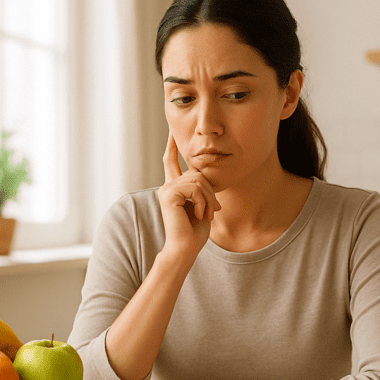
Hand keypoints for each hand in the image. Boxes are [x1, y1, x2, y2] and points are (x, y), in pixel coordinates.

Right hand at [157, 133, 220, 260]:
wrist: (185, 248)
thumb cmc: (194, 232)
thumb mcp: (203, 205)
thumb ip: (203, 190)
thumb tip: (207, 179)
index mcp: (174, 187)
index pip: (171, 161)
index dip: (171, 146)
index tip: (171, 131)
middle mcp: (168, 186)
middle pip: (197, 173)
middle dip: (210, 192)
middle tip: (212, 212)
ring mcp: (167, 189)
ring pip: (198, 181)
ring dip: (208, 199)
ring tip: (206, 215)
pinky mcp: (169, 194)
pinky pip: (194, 188)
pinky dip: (202, 202)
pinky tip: (198, 215)